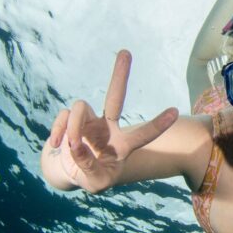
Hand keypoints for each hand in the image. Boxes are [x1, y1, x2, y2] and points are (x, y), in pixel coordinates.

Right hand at [41, 50, 177, 192]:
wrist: (69, 173)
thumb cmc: (91, 176)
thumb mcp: (95, 181)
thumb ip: (88, 166)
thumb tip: (77, 145)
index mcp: (123, 145)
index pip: (142, 135)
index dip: (157, 125)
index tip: (175, 111)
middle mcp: (108, 127)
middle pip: (115, 97)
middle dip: (120, 75)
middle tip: (125, 51)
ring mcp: (88, 121)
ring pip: (79, 108)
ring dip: (73, 127)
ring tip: (71, 147)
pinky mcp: (69, 119)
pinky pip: (62, 117)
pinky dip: (58, 132)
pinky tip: (57, 145)